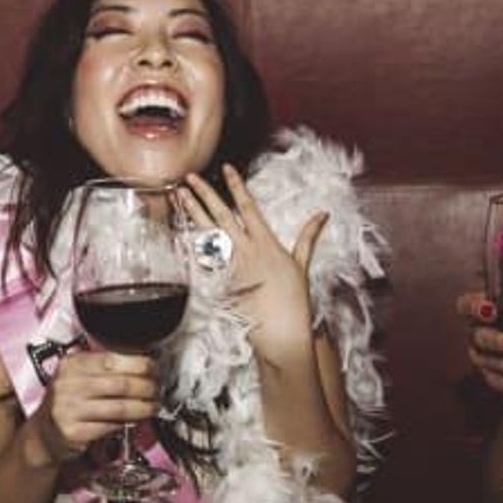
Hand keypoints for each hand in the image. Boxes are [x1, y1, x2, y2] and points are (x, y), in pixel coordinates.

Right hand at [30, 349, 156, 463]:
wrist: (44, 434)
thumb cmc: (67, 402)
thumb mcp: (77, 376)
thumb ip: (103, 367)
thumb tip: (142, 362)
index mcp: (71, 364)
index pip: (112, 359)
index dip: (139, 364)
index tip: (154, 368)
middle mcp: (67, 384)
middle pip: (120, 384)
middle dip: (146, 387)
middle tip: (157, 389)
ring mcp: (68, 409)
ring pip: (119, 407)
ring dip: (143, 408)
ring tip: (153, 406)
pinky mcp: (73, 432)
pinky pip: (110, 427)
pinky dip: (127, 424)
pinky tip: (134, 421)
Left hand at [180, 165, 323, 365]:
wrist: (282, 333)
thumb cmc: (294, 301)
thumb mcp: (301, 265)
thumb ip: (308, 237)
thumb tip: (323, 215)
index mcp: (266, 243)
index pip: (249, 207)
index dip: (237, 186)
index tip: (227, 169)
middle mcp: (247, 251)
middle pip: (222, 215)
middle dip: (205, 193)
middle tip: (190, 177)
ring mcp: (231, 267)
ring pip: (207, 233)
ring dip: (193, 213)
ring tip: (179, 196)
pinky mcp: (220, 283)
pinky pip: (202, 260)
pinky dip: (190, 244)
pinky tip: (179, 232)